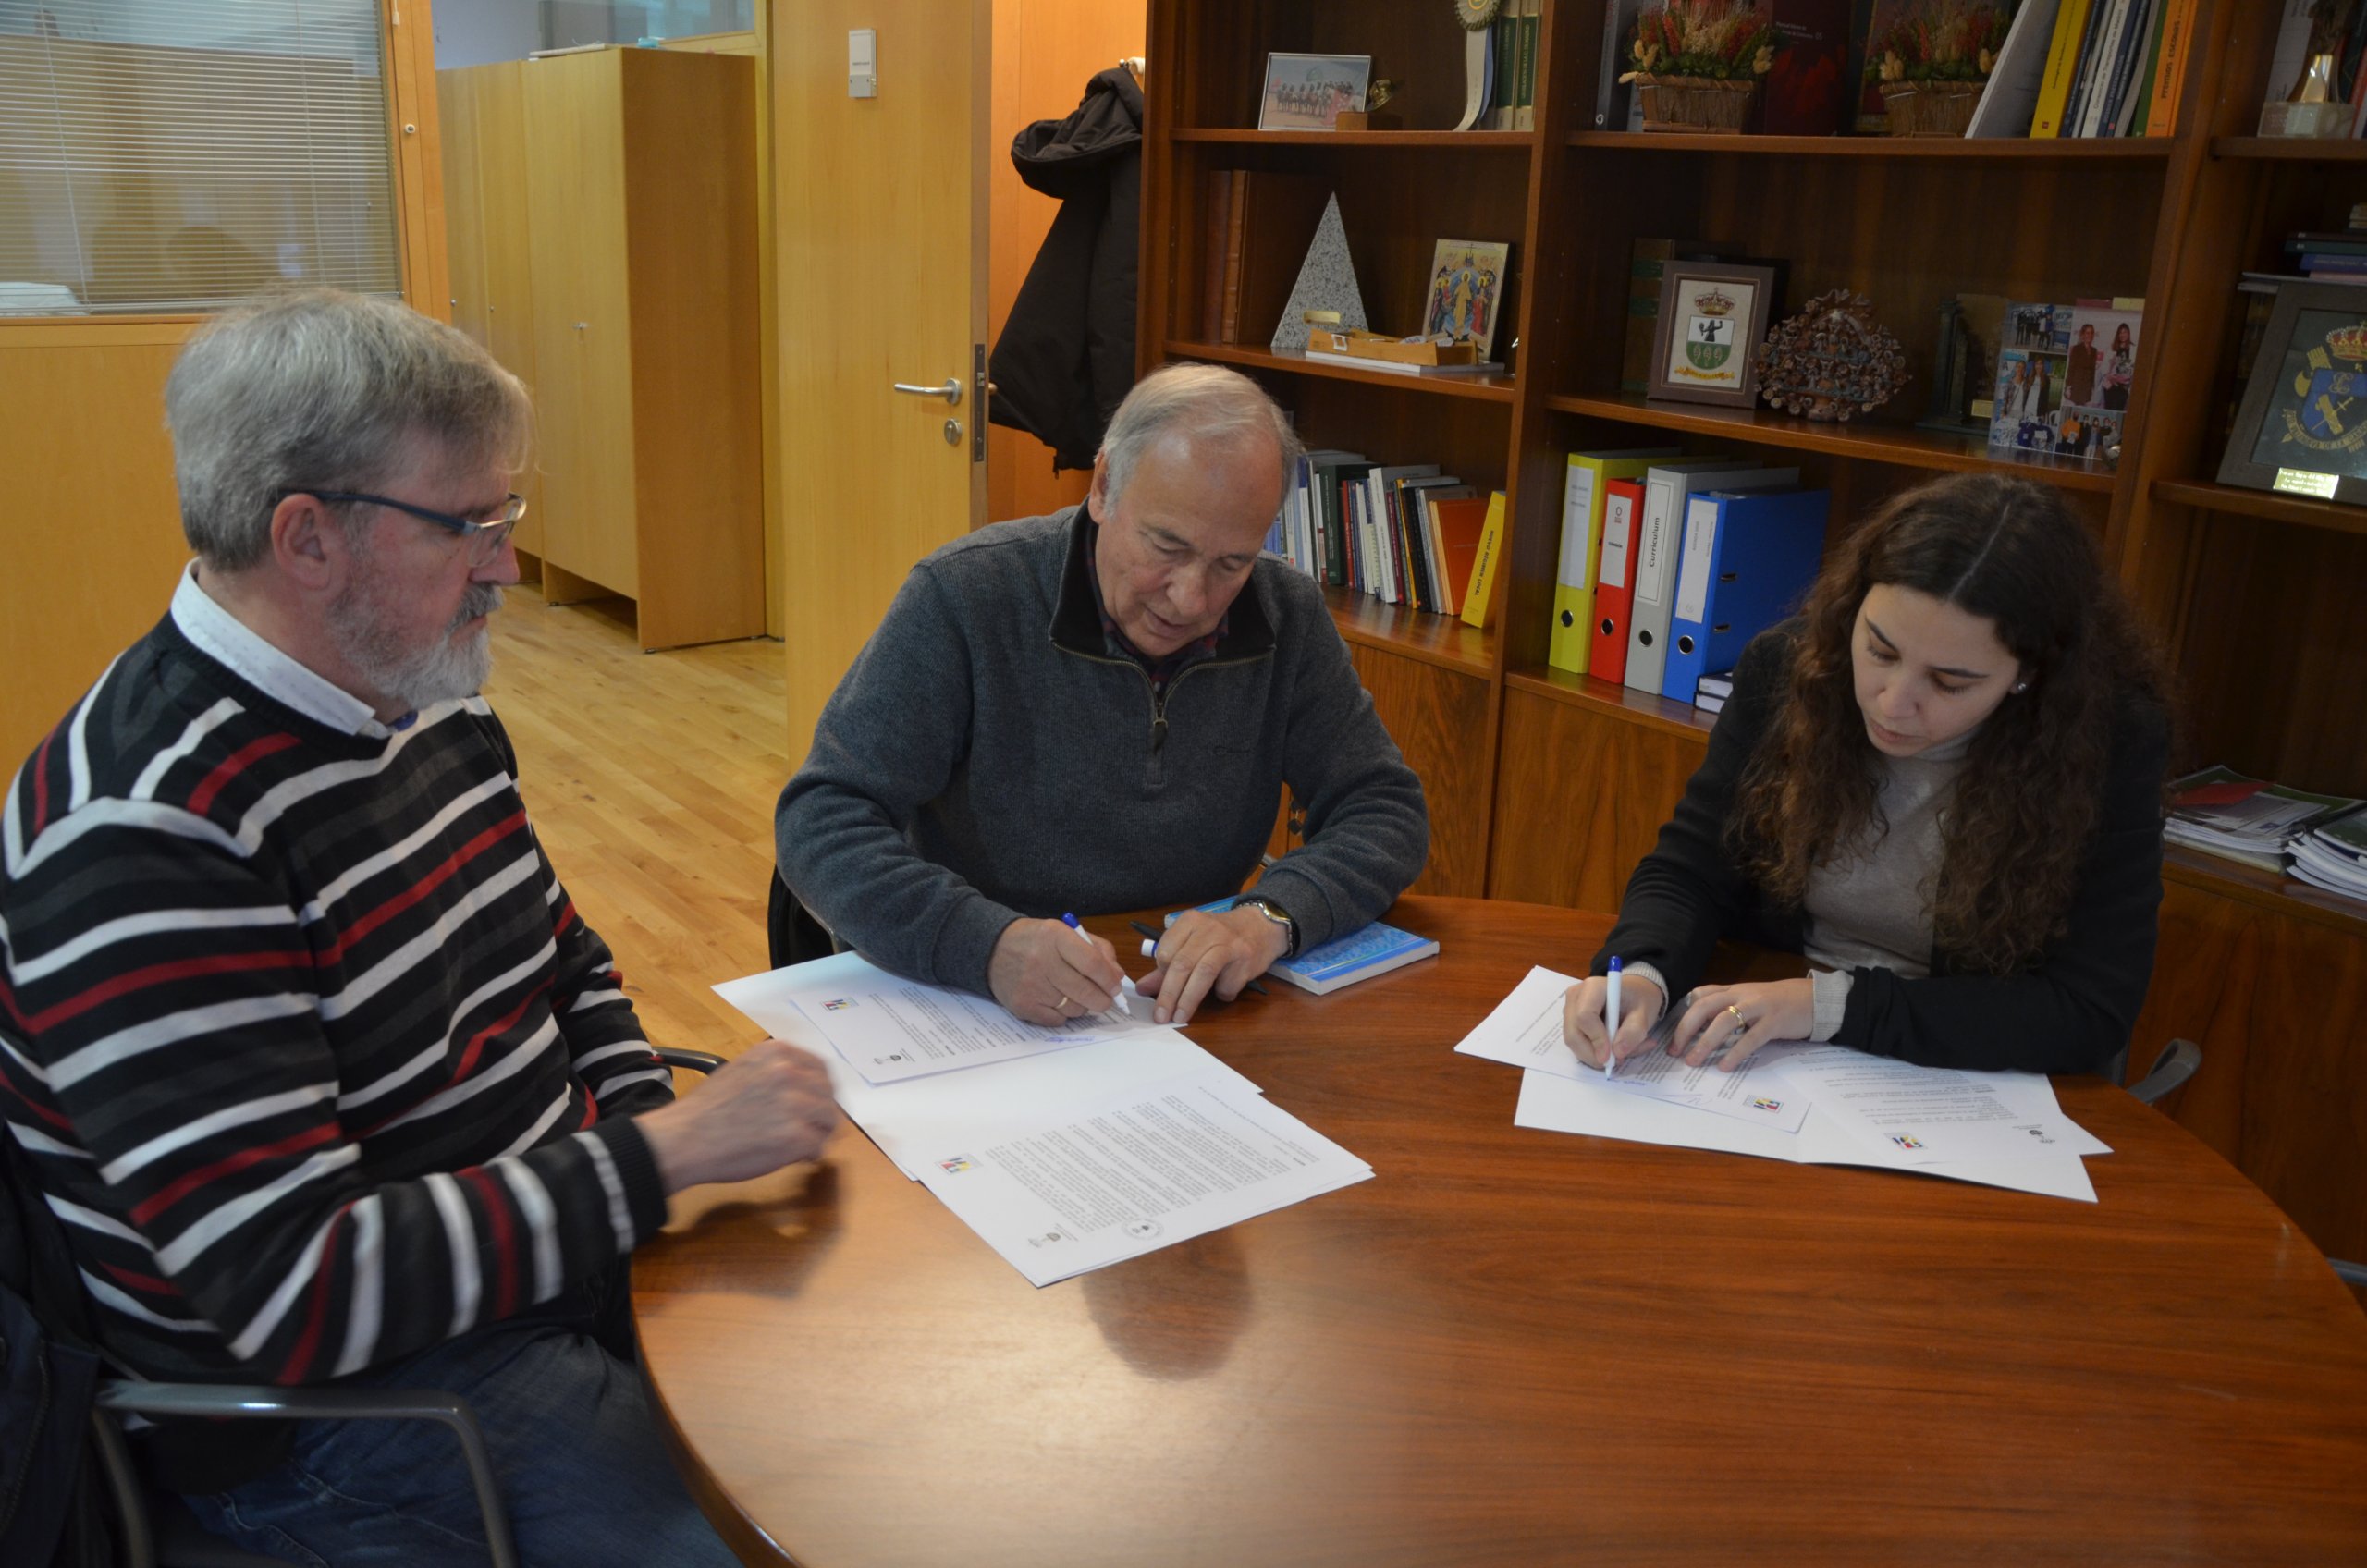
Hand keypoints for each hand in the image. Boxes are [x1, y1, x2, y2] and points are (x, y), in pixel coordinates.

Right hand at [635, 1038, 838, 1191]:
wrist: (684, 1139)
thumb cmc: (706, 1110)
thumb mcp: (742, 1071)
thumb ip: (773, 1073)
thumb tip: (801, 1088)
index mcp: (776, 1053)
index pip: (820, 1068)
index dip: (820, 1090)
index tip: (815, 1103)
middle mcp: (789, 1072)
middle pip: (828, 1094)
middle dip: (821, 1113)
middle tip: (810, 1129)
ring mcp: (795, 1104)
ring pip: (828, 1120)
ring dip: (817, 1134)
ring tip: (798, 1145)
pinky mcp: (796, 1136)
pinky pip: (818, 1146)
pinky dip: (809, 1154)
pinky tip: (792, 1157)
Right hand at [987, 918, 1125, 1026]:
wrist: (993, 950)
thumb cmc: (1036, 941)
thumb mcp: (1066, 933)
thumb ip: (1097, 950)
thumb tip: (1117, 975)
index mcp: (1056, 937)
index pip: (1092, 963)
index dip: (1109, 979)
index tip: (1115, 987)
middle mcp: (1042, 961)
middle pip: (1086, 991)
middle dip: (1103, 1000)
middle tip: (1105, 999)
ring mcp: (1031, 986)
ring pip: (1075, 1008)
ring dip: (1082, 1005)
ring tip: (1073, 993)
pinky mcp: (1023, 1005)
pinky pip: (1058, 1020)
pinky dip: (1064, 1014)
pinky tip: (1056, 1000)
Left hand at [1140, 906, 1287, 1024]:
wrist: (1261, 925)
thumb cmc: (1221, 938)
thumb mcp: (1193, 944)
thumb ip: (1167, 967)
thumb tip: (1142, 989)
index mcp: (1189, 922)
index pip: (1165, 951)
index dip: (1161, 974)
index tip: (1161, 989)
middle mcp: (1207, 929)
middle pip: (1181, 964)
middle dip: (1168, 994)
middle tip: (1161, 1016)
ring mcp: (1228, 942)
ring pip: (1202, 973)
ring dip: (1188, 999)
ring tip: (1180, 1017)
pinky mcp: (1245, 957)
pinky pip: (1227, 983)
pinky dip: (1221, 993)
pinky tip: (1224, 989)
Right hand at [1561, 973, 1665, 1069]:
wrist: (1634, 994)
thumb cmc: (1639, 999)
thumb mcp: (1645, 1013)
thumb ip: (1634, 1032)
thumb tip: (1617, 1052)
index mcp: (1593, 987)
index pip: (1584, 1016)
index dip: (1596, 1039)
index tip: (1613, 1056)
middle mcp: (1575, 996)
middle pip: (1573, 1033)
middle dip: (1593, 1054)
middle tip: (1616, 1061)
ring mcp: (1570, 1009)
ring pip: (1573, 1041)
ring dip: (1595, 1055)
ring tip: (1620, 1054)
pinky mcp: (1570, 1021)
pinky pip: (1577, 1043)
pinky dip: (1593, 1053)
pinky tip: (1612, 1050)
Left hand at [1668, 979, 1814, 1072]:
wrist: (1813, 999)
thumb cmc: (1777, 1002)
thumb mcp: (1749, 999)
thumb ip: (1727, 1007)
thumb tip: (1701, 1027)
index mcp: (1733, 990)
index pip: (1700, 995)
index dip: (1683, 1014)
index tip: (1671, 1034)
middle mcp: (1741, 995)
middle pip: (1704, 1007)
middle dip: (1685, 1029)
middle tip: (1674, 1051)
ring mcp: (1757, 1006)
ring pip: (1723, 1021)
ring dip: (1705, 1042)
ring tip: (1693, 1061)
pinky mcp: (1774, 1022)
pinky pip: (1750, 1038)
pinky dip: (1734, 1052)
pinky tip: (1724, 1066)